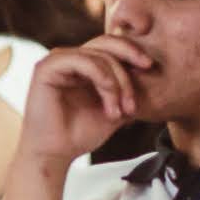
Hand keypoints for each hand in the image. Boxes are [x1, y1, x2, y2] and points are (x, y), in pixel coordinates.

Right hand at [20, 36, 155, 162]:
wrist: (55, 155)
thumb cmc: (79, 135)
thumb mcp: (115, 110)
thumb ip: (128, 91)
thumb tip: (153, 77)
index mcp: (83, 65)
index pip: (112, 46)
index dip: (133, 53)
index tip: (151, 69)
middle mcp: (69, 59)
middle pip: (108, 44)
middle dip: (129, 63)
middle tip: (142, 82)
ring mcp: (57, 61)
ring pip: (98, 55)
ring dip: (116, 82)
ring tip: (120, 110)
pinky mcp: (46, 68)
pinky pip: (82, 61)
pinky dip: (101, 78)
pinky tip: (109, 99)